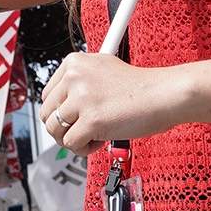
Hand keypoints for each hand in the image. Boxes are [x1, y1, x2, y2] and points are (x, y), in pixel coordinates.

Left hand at [40, 52, 184, 154]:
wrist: (164, 94)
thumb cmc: (140, 87)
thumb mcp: (103, 71)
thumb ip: (80, 84)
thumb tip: (60, 107)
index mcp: (74, 62)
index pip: (48, 95)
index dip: (62, 111)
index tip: (76, 116)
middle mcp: (74, 77)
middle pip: (47, 114)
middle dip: (63, 128)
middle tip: (83, 130)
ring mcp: (82, 99)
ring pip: (55, 130)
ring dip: (73, 139)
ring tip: (93, 135)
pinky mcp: (91, 120)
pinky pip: (71, 144)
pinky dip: (84, 149)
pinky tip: (101, 140)